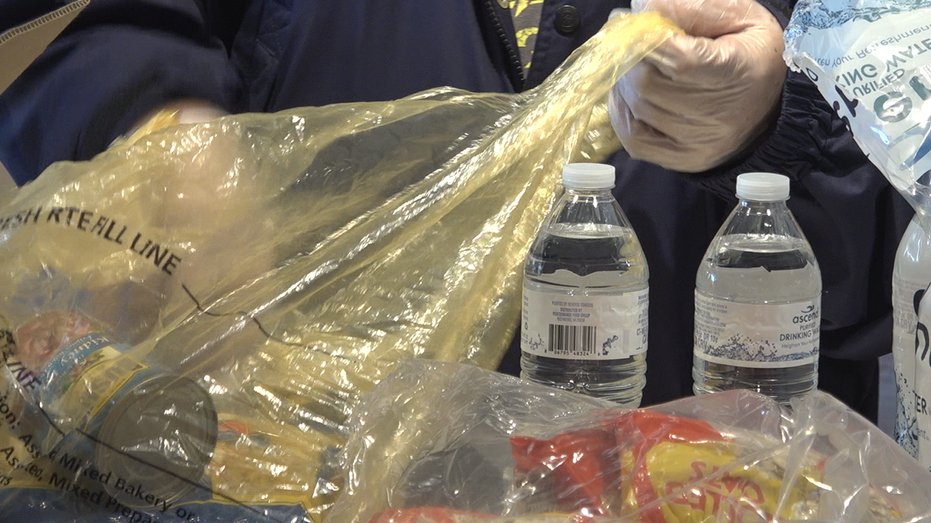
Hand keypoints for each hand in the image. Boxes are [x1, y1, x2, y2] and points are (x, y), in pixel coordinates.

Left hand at [609, 0, 785, 171]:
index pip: (678, 60)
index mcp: (736, 72)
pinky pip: (634, 139)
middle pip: (647, 85)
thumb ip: (690, 8)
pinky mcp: (682, 160)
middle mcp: (717, 117)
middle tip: (629, 42)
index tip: (634, 22)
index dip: (645, 39)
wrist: (771, 104)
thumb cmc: (751, 53)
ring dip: (624, 82)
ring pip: (636, 109)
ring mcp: (697, 144)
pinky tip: (628, 94)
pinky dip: (622, 112)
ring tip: (633, 64)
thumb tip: (642, 9)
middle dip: (629, 58)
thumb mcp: (736, 15)